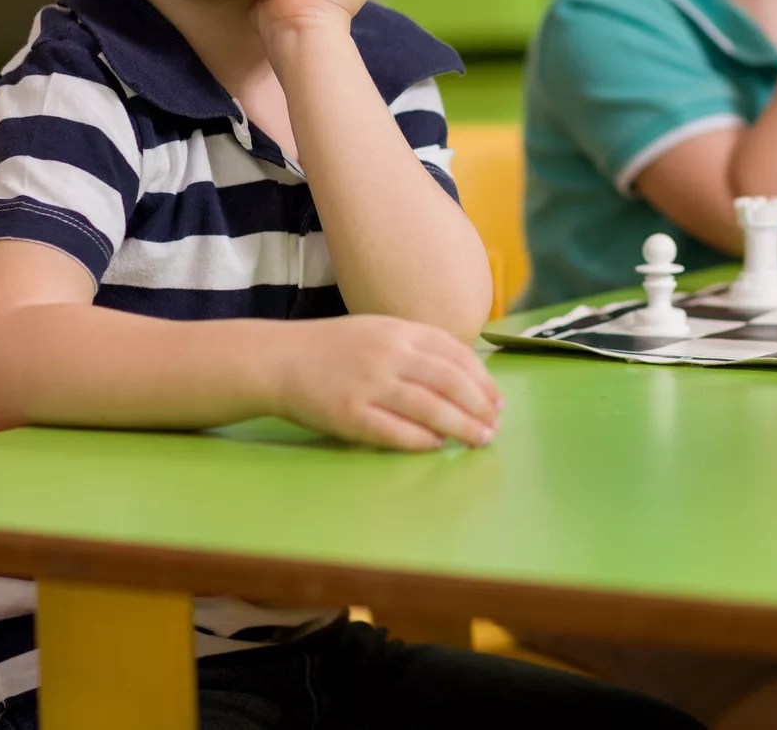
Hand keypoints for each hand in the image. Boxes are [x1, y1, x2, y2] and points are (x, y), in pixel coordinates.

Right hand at [275, 313, 502, 451]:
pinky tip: (438, 445)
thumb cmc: (334, 348)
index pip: (455, 354)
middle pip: (449, 381)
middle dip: (479, 405)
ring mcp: (368, 384)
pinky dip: (421, 439)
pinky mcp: (348, 414)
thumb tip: (464, 374)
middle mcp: (388, 354)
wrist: (279, 360)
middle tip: (495, 425)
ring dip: (461, 426)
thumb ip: (418, 346)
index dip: (482, 380)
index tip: (497, 400)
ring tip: (479, 439)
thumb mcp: (379, 331)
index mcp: (399, 331)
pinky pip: (394, 431)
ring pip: (429, 408)